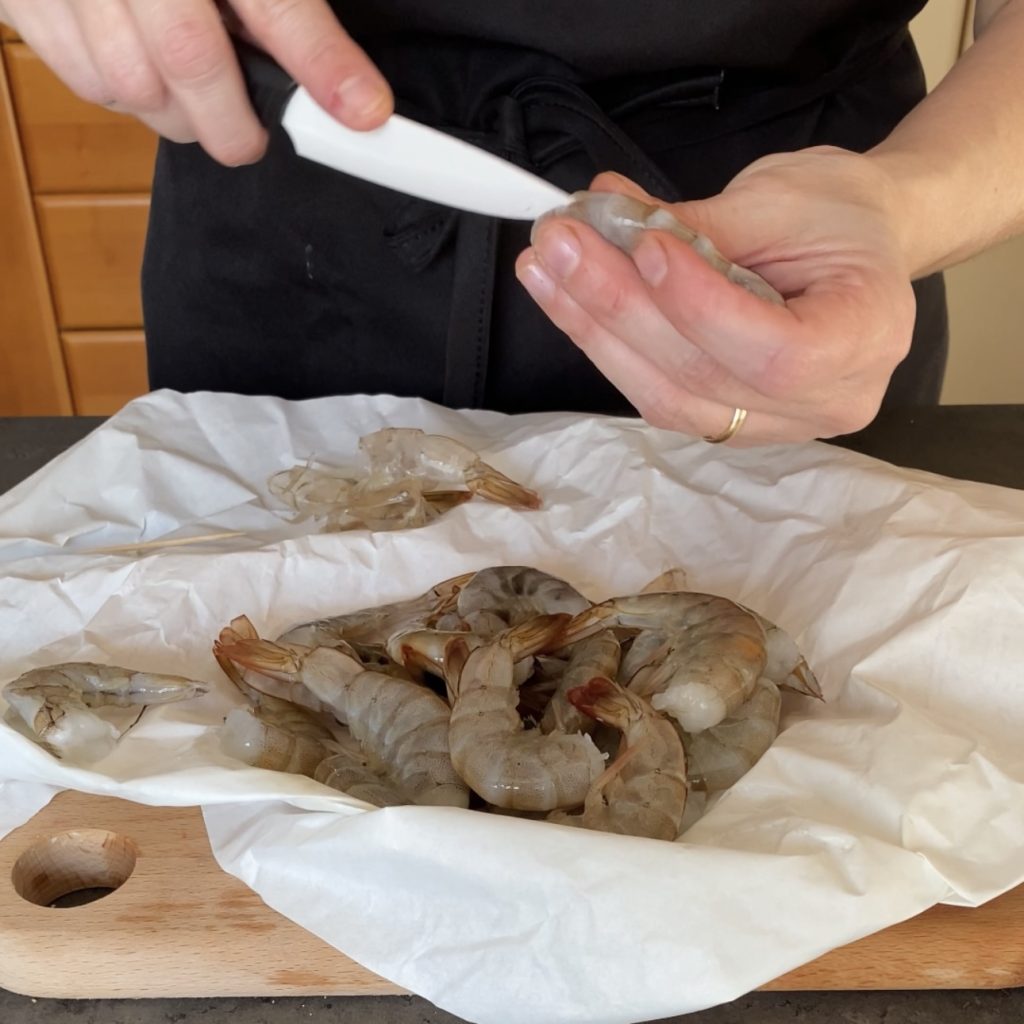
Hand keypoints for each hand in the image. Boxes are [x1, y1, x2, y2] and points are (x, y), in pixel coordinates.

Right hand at [0, 0, 391, 164]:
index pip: (273, 2)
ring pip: (132, 85)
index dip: (321, 62)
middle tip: (254, 138)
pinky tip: (145, 73)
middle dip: (234, 123)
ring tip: (197, 99)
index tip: (366, 113)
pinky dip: (125, 96)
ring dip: (178, 114)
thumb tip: (343, 71)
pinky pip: (84, 80)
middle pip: (190, 59)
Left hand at [515, 148, 917, 444]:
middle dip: (618, 307)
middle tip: (559, 244)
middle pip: (703, 376)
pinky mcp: (727, 420)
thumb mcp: (785, 197)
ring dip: (595, 331)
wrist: (859, 240)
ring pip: (667, 397)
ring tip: (546, 269)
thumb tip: (613, 222)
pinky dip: (607, 346)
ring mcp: (772, 423)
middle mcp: (824, 402)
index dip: (699, 305)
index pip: (775, 352)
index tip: (643, 244)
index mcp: (866, 340)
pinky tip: (569, 299)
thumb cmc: (839, 211)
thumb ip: (703, 224)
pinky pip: (658, 395)